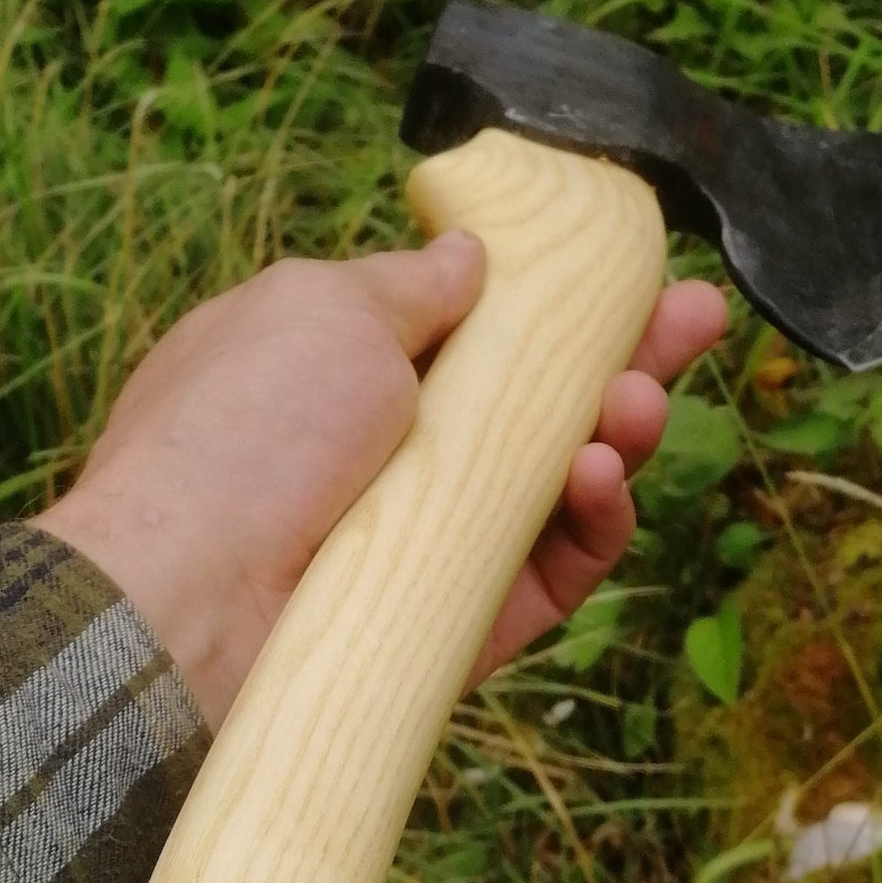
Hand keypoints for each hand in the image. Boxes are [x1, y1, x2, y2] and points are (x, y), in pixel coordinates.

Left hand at [36, 232, 726, 723]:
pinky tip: (604, 475)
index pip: (483, 330)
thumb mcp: (322, 307)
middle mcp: (396, 453)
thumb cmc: (240, 432)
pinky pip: (553, 573)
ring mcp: (430, 541)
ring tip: (639, 404)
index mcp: (353, 366)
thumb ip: (412, 284)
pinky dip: (593, 525)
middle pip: (540, 404)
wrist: (183, 595)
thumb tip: (473, 258)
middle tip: (697, 320)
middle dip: (628, 356)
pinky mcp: (460, 624)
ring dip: (619, 434)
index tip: (636, 269)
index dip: (561, 298)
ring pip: (560, 488)